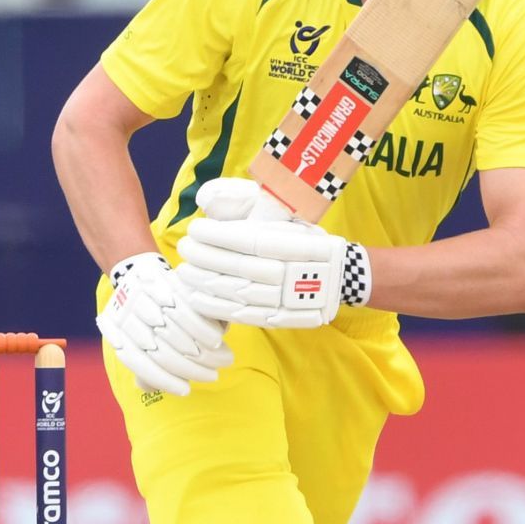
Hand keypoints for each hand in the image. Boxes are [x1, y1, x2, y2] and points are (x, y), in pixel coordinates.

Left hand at [96, 252, 232, 395]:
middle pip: (163, 353)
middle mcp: (130, 318)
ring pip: (179, 335)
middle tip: (212, 376)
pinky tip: (218, 340)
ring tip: (221, 360)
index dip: (165, 381)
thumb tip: (148, 387)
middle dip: (192, 370)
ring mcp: (148, 300)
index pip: (142, 365)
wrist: (138, 272)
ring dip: (205, 354)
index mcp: (119, 335)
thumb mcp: (132, 338)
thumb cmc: (141, 316)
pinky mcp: (166, 285)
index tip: (185, 391)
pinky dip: (206, 331)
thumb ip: (140, 365)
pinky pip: (189, 312)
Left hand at [175, 178, 371, 329]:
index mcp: (294, 244)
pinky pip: (241, 314)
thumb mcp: (292, 222)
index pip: (249, 239)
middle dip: (204, 256)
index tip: (196, 228)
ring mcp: (282, 298)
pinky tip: (195, 295)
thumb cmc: (307, 243)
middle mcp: (288, 272)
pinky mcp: (276, 318)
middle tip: (184, 247)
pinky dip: (215, 305)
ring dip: (203, 280)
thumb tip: (214, 205)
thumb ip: (259, 218)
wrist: (339, 278)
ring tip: (184, 269)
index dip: (218, 235)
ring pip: (235, 290)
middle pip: (238, 265)